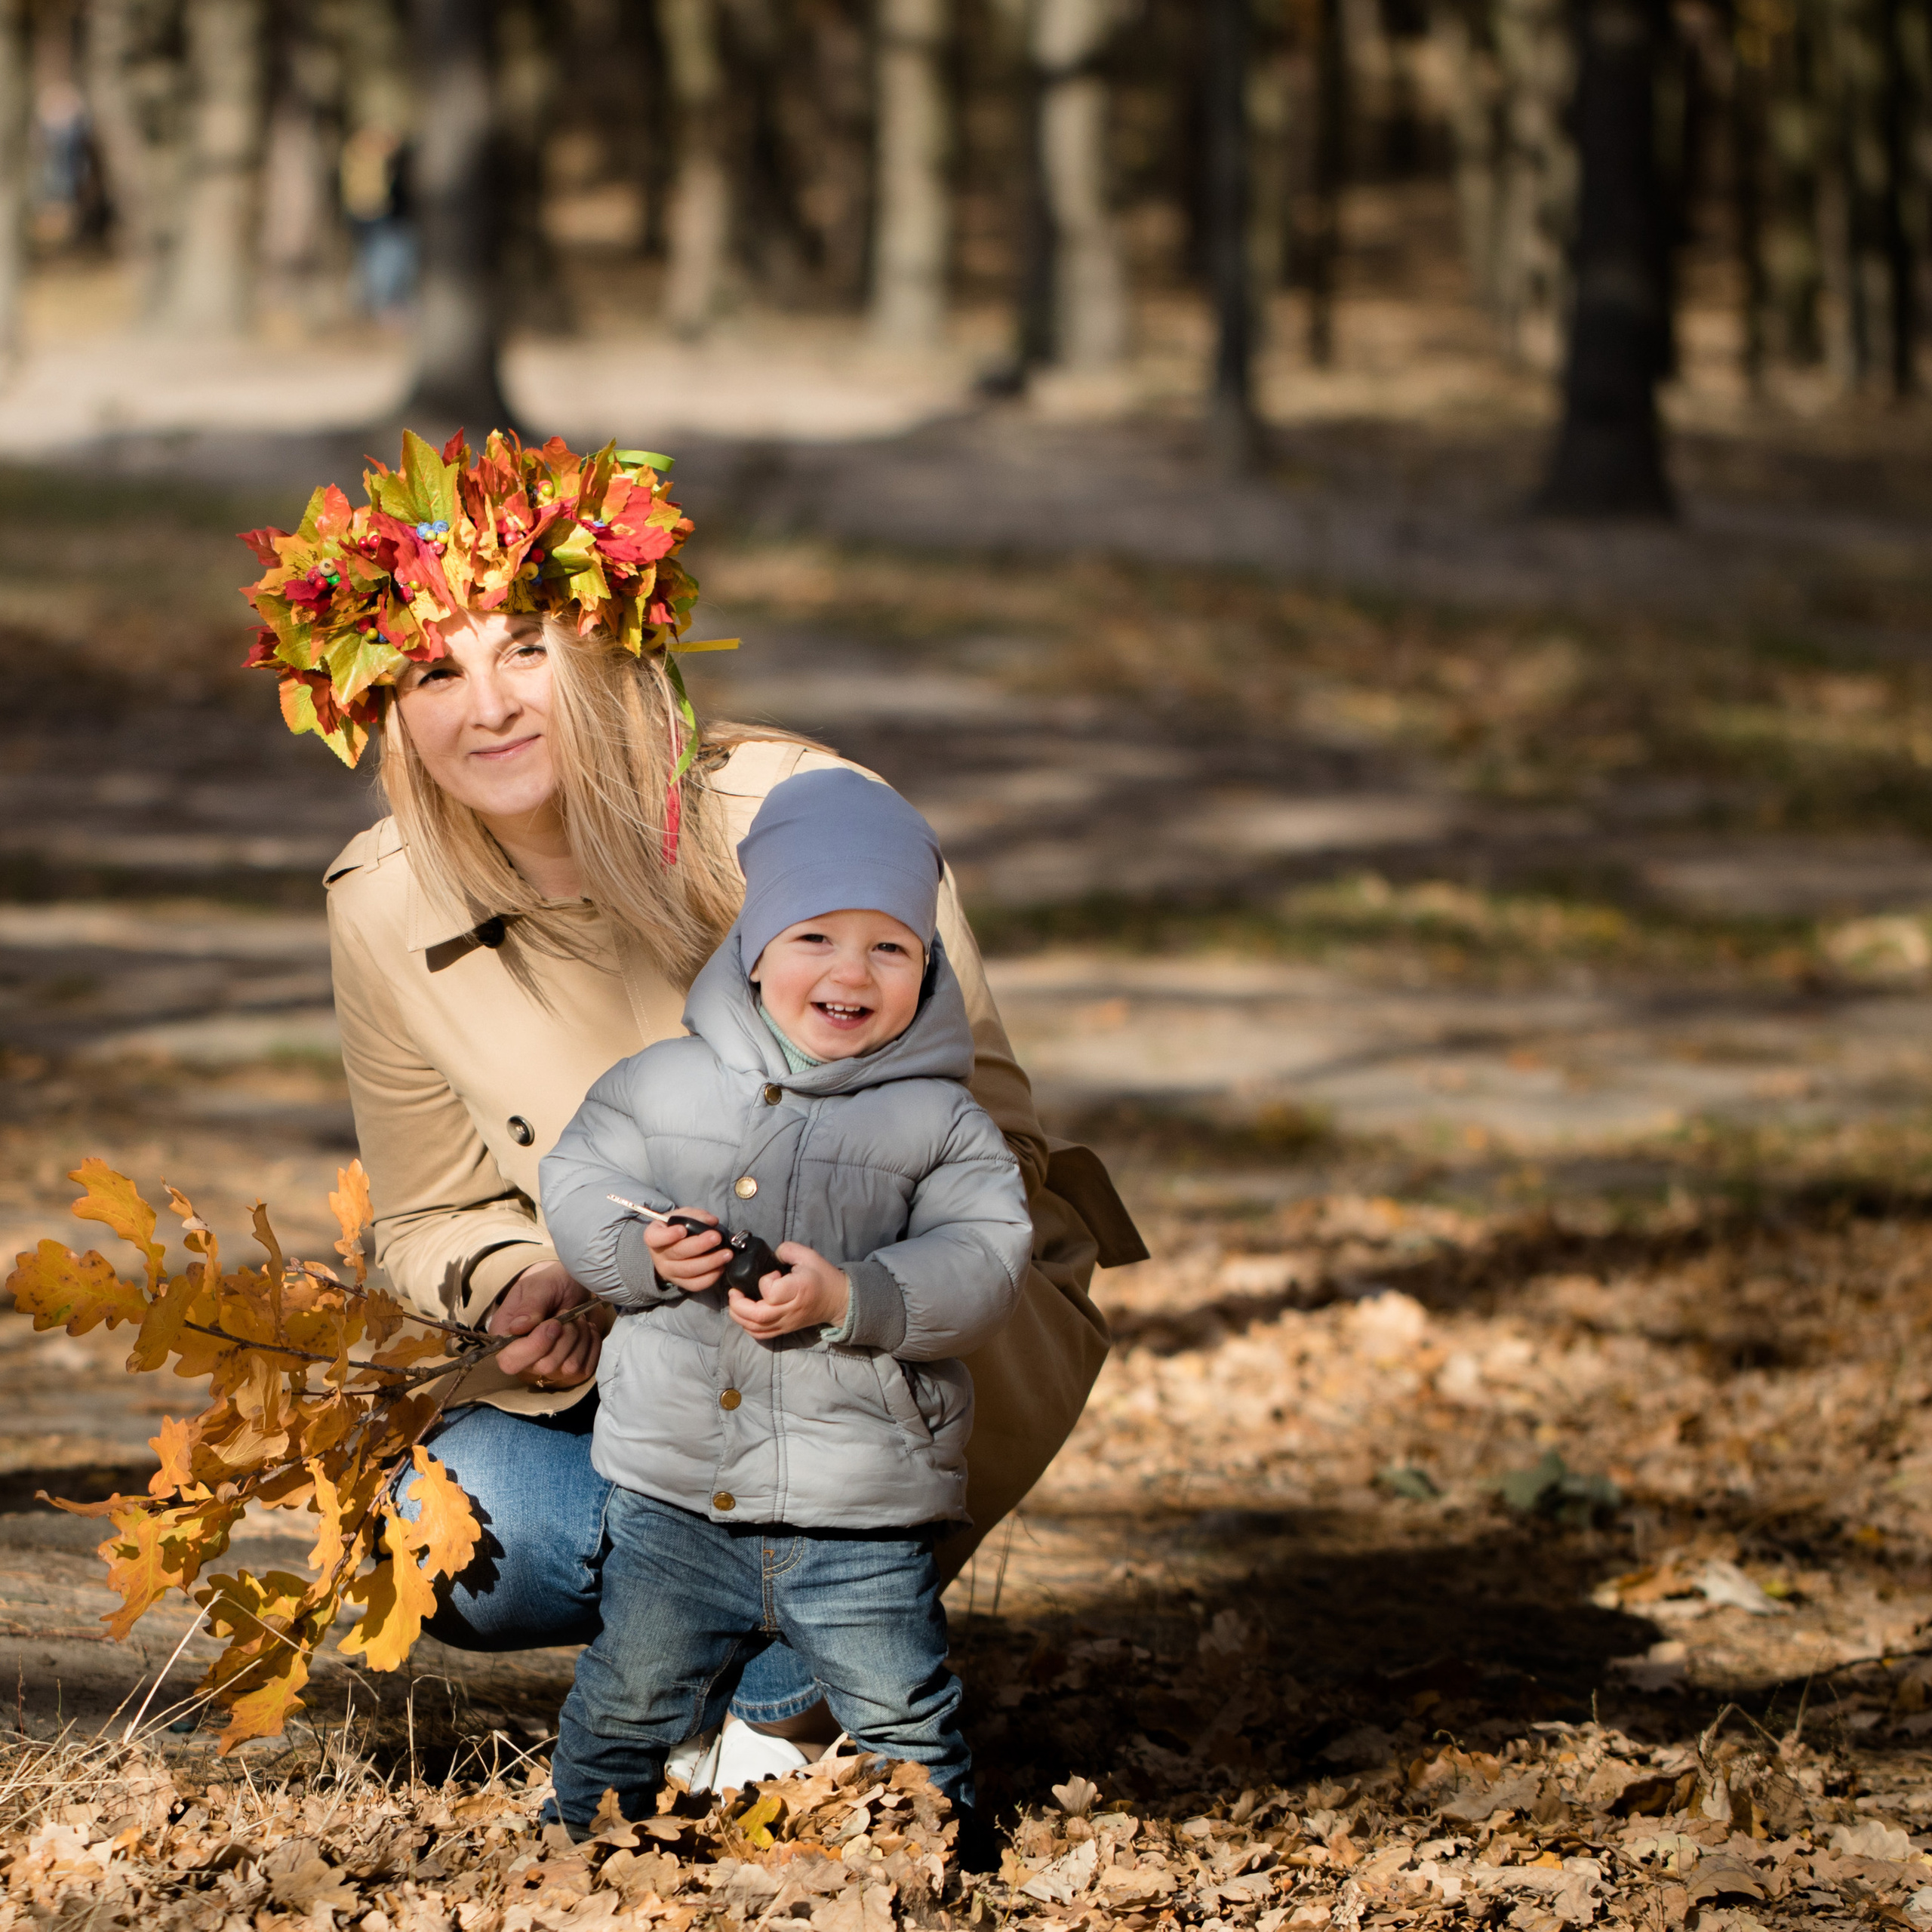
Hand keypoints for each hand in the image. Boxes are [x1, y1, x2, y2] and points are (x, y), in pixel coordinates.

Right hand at [488, 1261, 608, 1388]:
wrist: (575, 1286)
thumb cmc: (552, 1284)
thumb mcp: (538, 1287)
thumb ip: (529, 1306)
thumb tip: (516, 1328)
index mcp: (506, 1339)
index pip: (510, 1361)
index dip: (535, 1346)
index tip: (554, 1323)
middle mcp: (525, 1359)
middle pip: (545, 1366)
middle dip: (564, 1337)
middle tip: (566, 1314)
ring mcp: (550, 1368)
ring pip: (569, 1367)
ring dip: (580, 1337)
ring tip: (577, 1319)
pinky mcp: (572, 1371)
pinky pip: (586, 1369)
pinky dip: (592, 1345)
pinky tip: (587, 1329)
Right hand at [645, 1209, 728, 1291]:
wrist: (672, 1247)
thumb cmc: (677, 1228)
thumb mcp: (683, 1216)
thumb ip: (696, 1216)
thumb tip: (712, 1221)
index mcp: (654, 1236)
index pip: (654, 1238)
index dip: (668, 1235)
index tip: (682, 1230)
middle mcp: (659, 1256)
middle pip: (678, 1253)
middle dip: (700, 1245)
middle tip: (717, 1237)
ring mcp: (669, 1272)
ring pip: (689, 1271)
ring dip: (710, 1262)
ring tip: (727, 1254)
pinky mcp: (680, 1282)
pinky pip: (695, 1284)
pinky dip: (710, 1277)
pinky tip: (721, 1267)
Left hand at [728, 1241, 849, 1339]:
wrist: (838, 1300)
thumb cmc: (822, 1276)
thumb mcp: (808, 1255)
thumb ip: (786, 1250)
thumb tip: (770, 1256)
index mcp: (797, 1290)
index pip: (771, 1293)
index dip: (765, 1282)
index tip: (772, 1273)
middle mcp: (790, 1310)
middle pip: (757, 1316)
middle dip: (738, 1304)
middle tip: (735, 1291)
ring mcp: (786, 1322)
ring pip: (756, 1328)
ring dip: (739, 1316)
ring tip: (736, 1301)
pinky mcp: (784, 1329)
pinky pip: (760, 1334)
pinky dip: (747, 1326)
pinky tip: (744, 1314)